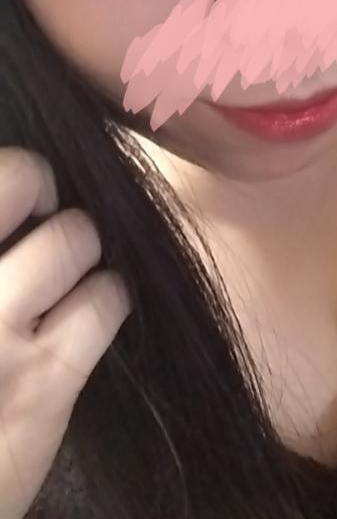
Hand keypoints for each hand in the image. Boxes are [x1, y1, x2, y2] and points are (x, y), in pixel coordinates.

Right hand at [0, 148, 131, 518]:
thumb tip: (29, 212)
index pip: (2, 172)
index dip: (18, 178)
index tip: (23, 203)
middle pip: (25, 176)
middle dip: (45, 190)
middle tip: (46, 217)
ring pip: (78, 234)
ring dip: (84, 249)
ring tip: (70, 275)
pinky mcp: (44, 380)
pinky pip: (109, 297)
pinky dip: (111, 297)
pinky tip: (95, 311)